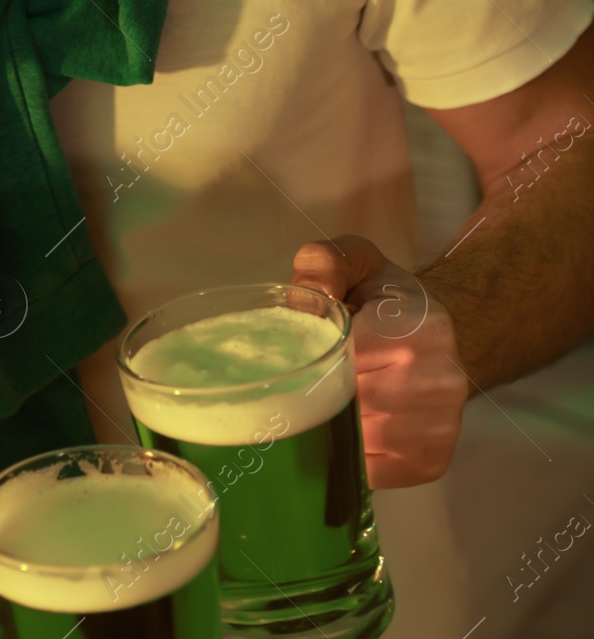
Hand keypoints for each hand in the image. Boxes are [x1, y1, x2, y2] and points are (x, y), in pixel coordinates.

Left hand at [291, 235, 470, 488]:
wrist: (442, 336)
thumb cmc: (384, 300)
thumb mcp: (355, 262)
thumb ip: (324, 263)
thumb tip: (304, 299)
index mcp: (417, 330)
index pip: (343, 362)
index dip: (308, 362)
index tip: (294, 356)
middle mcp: (439, 382)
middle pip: (346, 406)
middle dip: (313, 395)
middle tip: (297, 381)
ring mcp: (440, 428)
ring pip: (355, 443)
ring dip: (328, 427)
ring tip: (322, 402)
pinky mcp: (432, 462)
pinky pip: (369, 472)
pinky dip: (346, 455)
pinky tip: (343, 429)